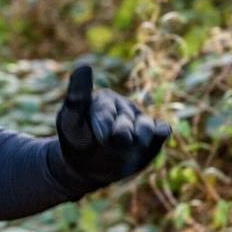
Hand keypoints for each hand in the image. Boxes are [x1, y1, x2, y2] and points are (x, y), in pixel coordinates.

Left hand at [56, 65, 170, 184]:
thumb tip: (84, 65)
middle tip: (107, 146)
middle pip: (126, 124)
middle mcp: (123, 106)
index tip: (100, 138)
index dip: (103, 127)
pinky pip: (161, 130)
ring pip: (145, 128)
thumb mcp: (70, 122)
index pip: (106, 111)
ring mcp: (139, 118)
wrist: (89, 166)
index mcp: (103, 100)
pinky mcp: (154, 131)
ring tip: (122, 150)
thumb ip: (77, 98)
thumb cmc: (77, 142)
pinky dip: (157, 136)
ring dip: (136, 143)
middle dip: (118, 140)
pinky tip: (147, 142)